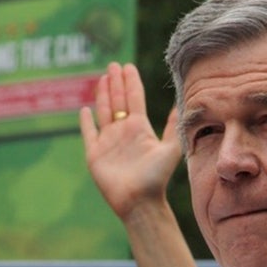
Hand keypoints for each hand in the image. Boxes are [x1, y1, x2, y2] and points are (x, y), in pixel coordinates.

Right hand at [79, 62, 180, 220]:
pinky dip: (86, 122)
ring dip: (102, 95)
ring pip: (103, 112)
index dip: (131, 82)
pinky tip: (84, 110)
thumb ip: (173, 127)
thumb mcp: (170, 149)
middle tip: (113, 65)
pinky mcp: (94, 154)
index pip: (134, 99)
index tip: (128, 66)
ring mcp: (108, 142)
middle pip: (117, 101)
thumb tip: (181, 104)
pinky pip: (88, 134)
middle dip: (115, 83)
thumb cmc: (156, 178)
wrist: (140, 201)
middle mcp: (123, 132)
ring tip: (103, 78)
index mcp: (140, 128)